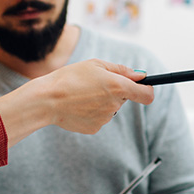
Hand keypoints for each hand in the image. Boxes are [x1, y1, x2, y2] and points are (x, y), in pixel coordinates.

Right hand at [0, 59, 153, 146]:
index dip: (147, 90)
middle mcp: (115, 105)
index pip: (147, 94)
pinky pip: (98, 118)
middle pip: (124, 98)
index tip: (143, 87)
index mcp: (118, 87)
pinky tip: (77, 106)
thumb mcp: (95, 65)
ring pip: (110, 108)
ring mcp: (105, 119)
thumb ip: (121, 70)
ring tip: (81, 95)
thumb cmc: (69, 77)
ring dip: (101, 101)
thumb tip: (140, 76)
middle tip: (94, 84)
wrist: (47, 100)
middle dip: (115, 91)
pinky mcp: (94, 128)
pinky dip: (91, 112)